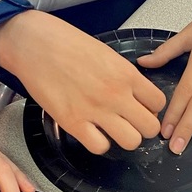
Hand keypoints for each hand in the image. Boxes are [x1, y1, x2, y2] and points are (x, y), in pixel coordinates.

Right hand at [0, 10, 166, 152]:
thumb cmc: (65, 43)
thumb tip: (134, 93)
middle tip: (130, 123)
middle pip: (150, 127)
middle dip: (142, 128)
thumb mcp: (105, 53)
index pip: (158, 102)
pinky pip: (100, 147)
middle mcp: (115, 93)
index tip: (141, 108)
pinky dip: (98, 143)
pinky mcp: (74, 122)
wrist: (33, 44)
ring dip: (123, 138)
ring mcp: (96, 110)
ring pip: (131, 142)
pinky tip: (92, 132)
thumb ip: (123, 75)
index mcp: (126, 73)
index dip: (151, 109)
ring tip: (112, 130)